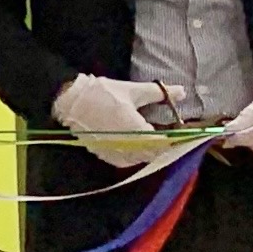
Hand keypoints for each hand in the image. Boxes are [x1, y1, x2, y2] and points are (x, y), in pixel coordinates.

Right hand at [51, 72, 182, 168]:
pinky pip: (123, 161)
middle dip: (160, 146)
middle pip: (152, 153)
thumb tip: (182, 92)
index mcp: (137, 129)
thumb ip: (159, 93)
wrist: (70, 100)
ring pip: (138, 159)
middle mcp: (126, 144)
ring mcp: (113, 151)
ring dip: (146, 152)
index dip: (173, 139)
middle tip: (165, 135)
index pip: (164, 142)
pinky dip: (131, 156)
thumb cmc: (102, 93)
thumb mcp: (132, 90)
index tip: (179, 133)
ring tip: (149, 141)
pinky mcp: (102, 153)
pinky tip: (131, 146)